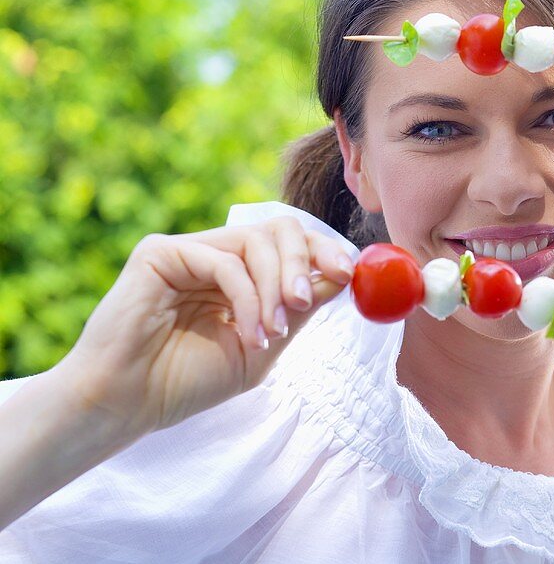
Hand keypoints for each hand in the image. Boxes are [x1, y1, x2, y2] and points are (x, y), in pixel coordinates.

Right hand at [55, 216, 354, 440]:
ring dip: (275, 287)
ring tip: (272, 332)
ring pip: (255, 241)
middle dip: (304, 260)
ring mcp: (188, 250)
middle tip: (308, 298)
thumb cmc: (185, 382)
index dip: (323, 251)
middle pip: (278, 229)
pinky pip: (223, 261)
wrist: (126, 405)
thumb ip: (297, 312)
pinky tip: (248, 333)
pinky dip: (247, 297)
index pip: (290, 244)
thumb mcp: (261, 348)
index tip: (348, 273)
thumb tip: (342, 277)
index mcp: (239, 275)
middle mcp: (216, 255)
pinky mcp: (160, 252)